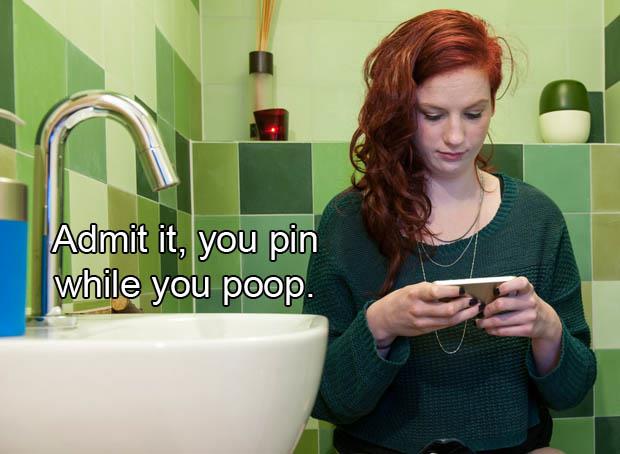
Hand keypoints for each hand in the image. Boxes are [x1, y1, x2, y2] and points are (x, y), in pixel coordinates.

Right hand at [366, 281, 480, 345]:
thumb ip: (430, 289)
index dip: (452, 291)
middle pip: (447, 310)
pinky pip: (445, 325)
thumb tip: (453, 289)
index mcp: (414, 294)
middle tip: (475, 299)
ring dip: (465, 314)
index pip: (436, 292)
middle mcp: (418, 309)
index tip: (463, 288)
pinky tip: (464, 315)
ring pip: (449, 320)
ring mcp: (422, 322)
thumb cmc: (400, 299)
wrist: (384, 319)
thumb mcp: (411, 289)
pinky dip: (457, 320)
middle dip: (464, 304)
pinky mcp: (425, 331)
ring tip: (475, 308)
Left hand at [476, 276, 561, 340]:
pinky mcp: (528, 330)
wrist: (547, 321)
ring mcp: (530, 316)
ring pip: (500, 320)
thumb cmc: (525, 303)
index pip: (520, 283)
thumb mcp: (522, 294)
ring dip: (485, 322)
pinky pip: (504, 331)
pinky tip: (487, 329)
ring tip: (479, 322)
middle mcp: (530, 301)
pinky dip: (492, 330)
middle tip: (480, 311)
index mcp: (528, 289)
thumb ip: (507, 291)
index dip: (506, 286)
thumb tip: (481, 297)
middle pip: (501, 304)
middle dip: (487, 309)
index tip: (494, 291)